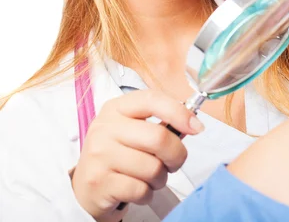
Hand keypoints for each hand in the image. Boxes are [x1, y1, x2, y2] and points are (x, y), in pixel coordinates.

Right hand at [71, 89, 204, 221]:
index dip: (180, 112)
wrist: (87, 188)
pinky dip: (147, 194)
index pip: (152, 100)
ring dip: (160, 178)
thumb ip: (160, 123)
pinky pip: (141, 190)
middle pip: (159, 138)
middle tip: (173, 162)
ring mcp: (99, 156)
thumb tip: (194, 124)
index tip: (196, 127)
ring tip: (149, 177)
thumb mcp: (133, 130)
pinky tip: (137, 189)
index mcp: (116, 108)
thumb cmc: (119, 155)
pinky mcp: (98, 183)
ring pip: (153, 168)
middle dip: (176, 155)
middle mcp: (104, 128)